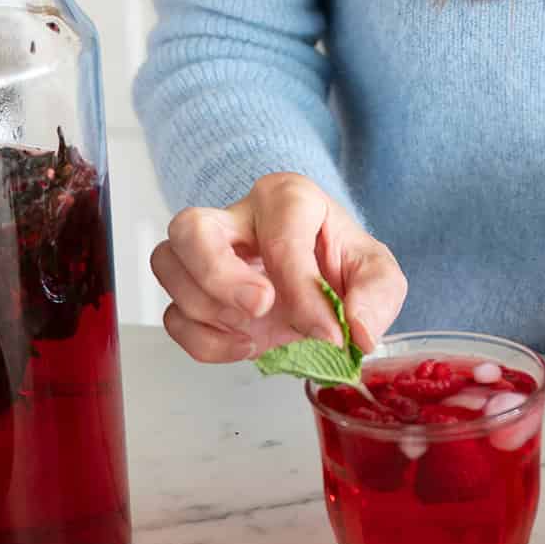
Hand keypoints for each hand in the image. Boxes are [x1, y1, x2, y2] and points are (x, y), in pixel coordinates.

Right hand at [151, 171, 406, 365]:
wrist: (318, 273)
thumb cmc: (338, 262)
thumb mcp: (376, 273)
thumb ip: (377, 297)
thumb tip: (358, 331)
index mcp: (287, 198)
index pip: (281, 240)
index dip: (304, 294)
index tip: (329, 334)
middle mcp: (236, 215)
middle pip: (191, 228)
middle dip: (220, 277)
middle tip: (261, 308)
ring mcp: (205, 252)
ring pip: (168, 264)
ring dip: (209, 310)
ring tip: (255, 329)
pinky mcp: (192, 288)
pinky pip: (172, 314)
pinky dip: (203, 340)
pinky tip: (244, 345)